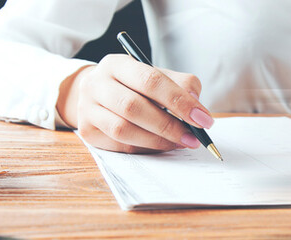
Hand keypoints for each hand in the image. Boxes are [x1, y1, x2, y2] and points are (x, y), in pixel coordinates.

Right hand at [57, 54, 212, 152]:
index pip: (150, 81)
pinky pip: (119, 145)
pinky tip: (162, 145)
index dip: (179, 101)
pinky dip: (145, 148)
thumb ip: (181, 85)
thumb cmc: (135, 85)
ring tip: (181, 142)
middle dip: (169, 125)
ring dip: (158, 140)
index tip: (203, 118)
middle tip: (194, 137)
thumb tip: (197, 106)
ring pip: (124, 130)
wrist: (99, 94)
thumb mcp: (158, 75)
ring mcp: (87, 108)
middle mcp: (96, 84)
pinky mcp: (87, 131)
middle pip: (134, 107)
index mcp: (117, 64)